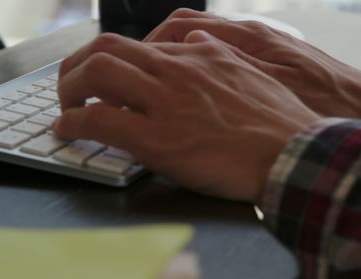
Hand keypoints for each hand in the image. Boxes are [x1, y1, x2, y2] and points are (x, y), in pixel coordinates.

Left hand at [53, 32, 320, 202]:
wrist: (295, 155)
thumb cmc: (282, 122)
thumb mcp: (254, 73)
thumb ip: (219, 57)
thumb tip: (197, 41)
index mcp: (201, 55)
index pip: (141, 44)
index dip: (115, 60)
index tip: (108, 77)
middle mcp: (178, 70)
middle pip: (108, 48)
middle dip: (80, 65)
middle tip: (73, 86)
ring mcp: (165, 102)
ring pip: (96, 73)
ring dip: (69, 88)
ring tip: (66, 107)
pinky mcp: (157, 139)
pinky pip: (99, 121)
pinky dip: (73, 124)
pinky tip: (66, 131)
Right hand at [144, 9, 360, 120]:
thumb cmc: (323, 103)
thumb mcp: (274, 90)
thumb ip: (230, 69)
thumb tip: (191, 50)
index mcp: (249, 38)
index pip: (182, 26)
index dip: (150, 44)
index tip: (130, 67)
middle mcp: (252, 36)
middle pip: (187, 29)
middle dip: (155, 48)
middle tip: (133, 75)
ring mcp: (260, 46)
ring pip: (204, 40)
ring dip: (176, 57)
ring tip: (158, 83)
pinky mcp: (270, 60)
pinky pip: (224, 53)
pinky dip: (201, 65)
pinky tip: (197, 88)